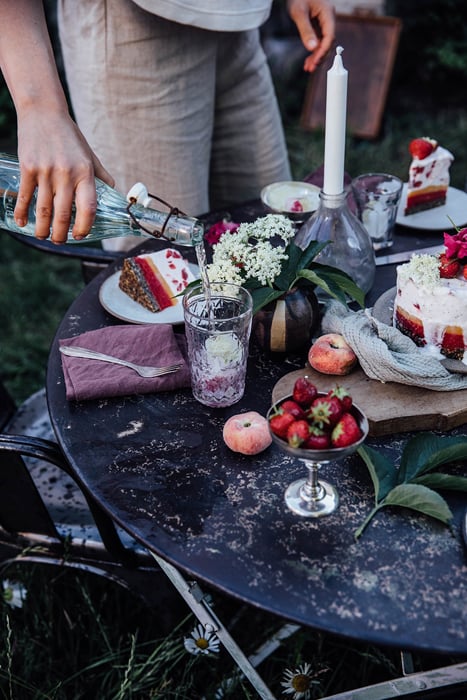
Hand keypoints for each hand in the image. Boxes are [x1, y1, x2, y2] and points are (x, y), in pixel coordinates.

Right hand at [15, 111, 113, 243]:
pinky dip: (23, 213)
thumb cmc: (69, 136)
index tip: (80, 235)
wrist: (43, 111)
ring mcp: (46, 172)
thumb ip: (101, 176)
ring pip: (44, 210)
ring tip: (43, 236)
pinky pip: (26, 197)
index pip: (88, 208)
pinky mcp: (28, 168)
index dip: (85, 227)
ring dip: (43, 229)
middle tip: (59, 241)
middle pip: (64, 215)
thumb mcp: (90, 155)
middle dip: (61, 235)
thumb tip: (114, 194)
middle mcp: (67, 174)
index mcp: (85, 173)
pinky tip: (23, 223)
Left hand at [287, 0, 335, 71]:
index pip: (329, 36)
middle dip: (319, 56)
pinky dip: (314, 50)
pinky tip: (308, 59)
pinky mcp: (318, 24)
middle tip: (310, 68)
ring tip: (308, 67)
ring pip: (323, 42)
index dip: (323, 51)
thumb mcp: (299, 13)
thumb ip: (306, 31)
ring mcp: (324, 21)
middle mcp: (328, 18)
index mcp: (328, 13)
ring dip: (316, 55)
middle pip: (328, 41)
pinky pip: (319, 39)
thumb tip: (312, 48)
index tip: (315, 62)